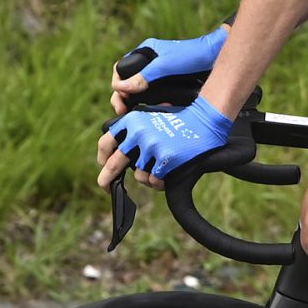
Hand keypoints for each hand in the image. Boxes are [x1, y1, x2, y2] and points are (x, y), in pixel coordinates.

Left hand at [99, 96, 232, 187]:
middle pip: (113, 164)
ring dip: (146, 178)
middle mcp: (138, 133)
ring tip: (157, 174)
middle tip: (106, 188)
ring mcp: (151, 146)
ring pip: (138, 175)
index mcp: (132, 121)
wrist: (204, 121)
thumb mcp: (150, 119)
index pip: (106, 142)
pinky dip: (159, 183)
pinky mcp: (165, 158)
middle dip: (106, 180)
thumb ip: (132, 132)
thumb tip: (118, 155)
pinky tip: (166, 178)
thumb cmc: (179, 121)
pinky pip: (154, 180)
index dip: (102, 158)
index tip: (103, 166)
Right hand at [112, 23, 228, 115]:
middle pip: (128, 81)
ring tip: (134, 114)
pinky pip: (154, 93)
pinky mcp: (169, 82)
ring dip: (136, 101)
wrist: (215, 55)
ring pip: (140, 89)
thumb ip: (144, 77)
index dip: (118, 84)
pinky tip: (153, 109)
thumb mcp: (165, 66)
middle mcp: (150, 62)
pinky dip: (151, 102)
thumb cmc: (192, 55)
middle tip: (122, 111)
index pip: (121, 69)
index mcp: (145, 52)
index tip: (121, 98)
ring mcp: (159, 73)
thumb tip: (121, 88)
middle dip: (123, 97)